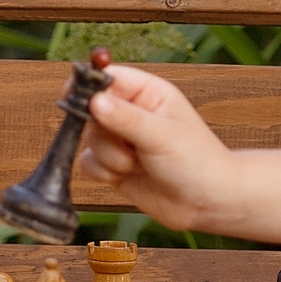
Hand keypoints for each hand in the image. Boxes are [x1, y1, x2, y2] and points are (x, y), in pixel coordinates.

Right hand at [80, 64, 242, 231]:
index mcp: (148, 93)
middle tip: (124, 142)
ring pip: (89, 139)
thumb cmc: (197, 161)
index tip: (73, 94)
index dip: (89, 84)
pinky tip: (126, 176)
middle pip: (91, 109)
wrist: (207, 203)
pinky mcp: (114, 164)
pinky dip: (103, 171)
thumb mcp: (162, 135)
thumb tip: (94, 101)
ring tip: (137, 164)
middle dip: (103, 131)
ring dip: (109, 156)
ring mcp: (121, 139)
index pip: (109, 77)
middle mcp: (132, 112)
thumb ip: (126, 118)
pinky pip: (88, 162)